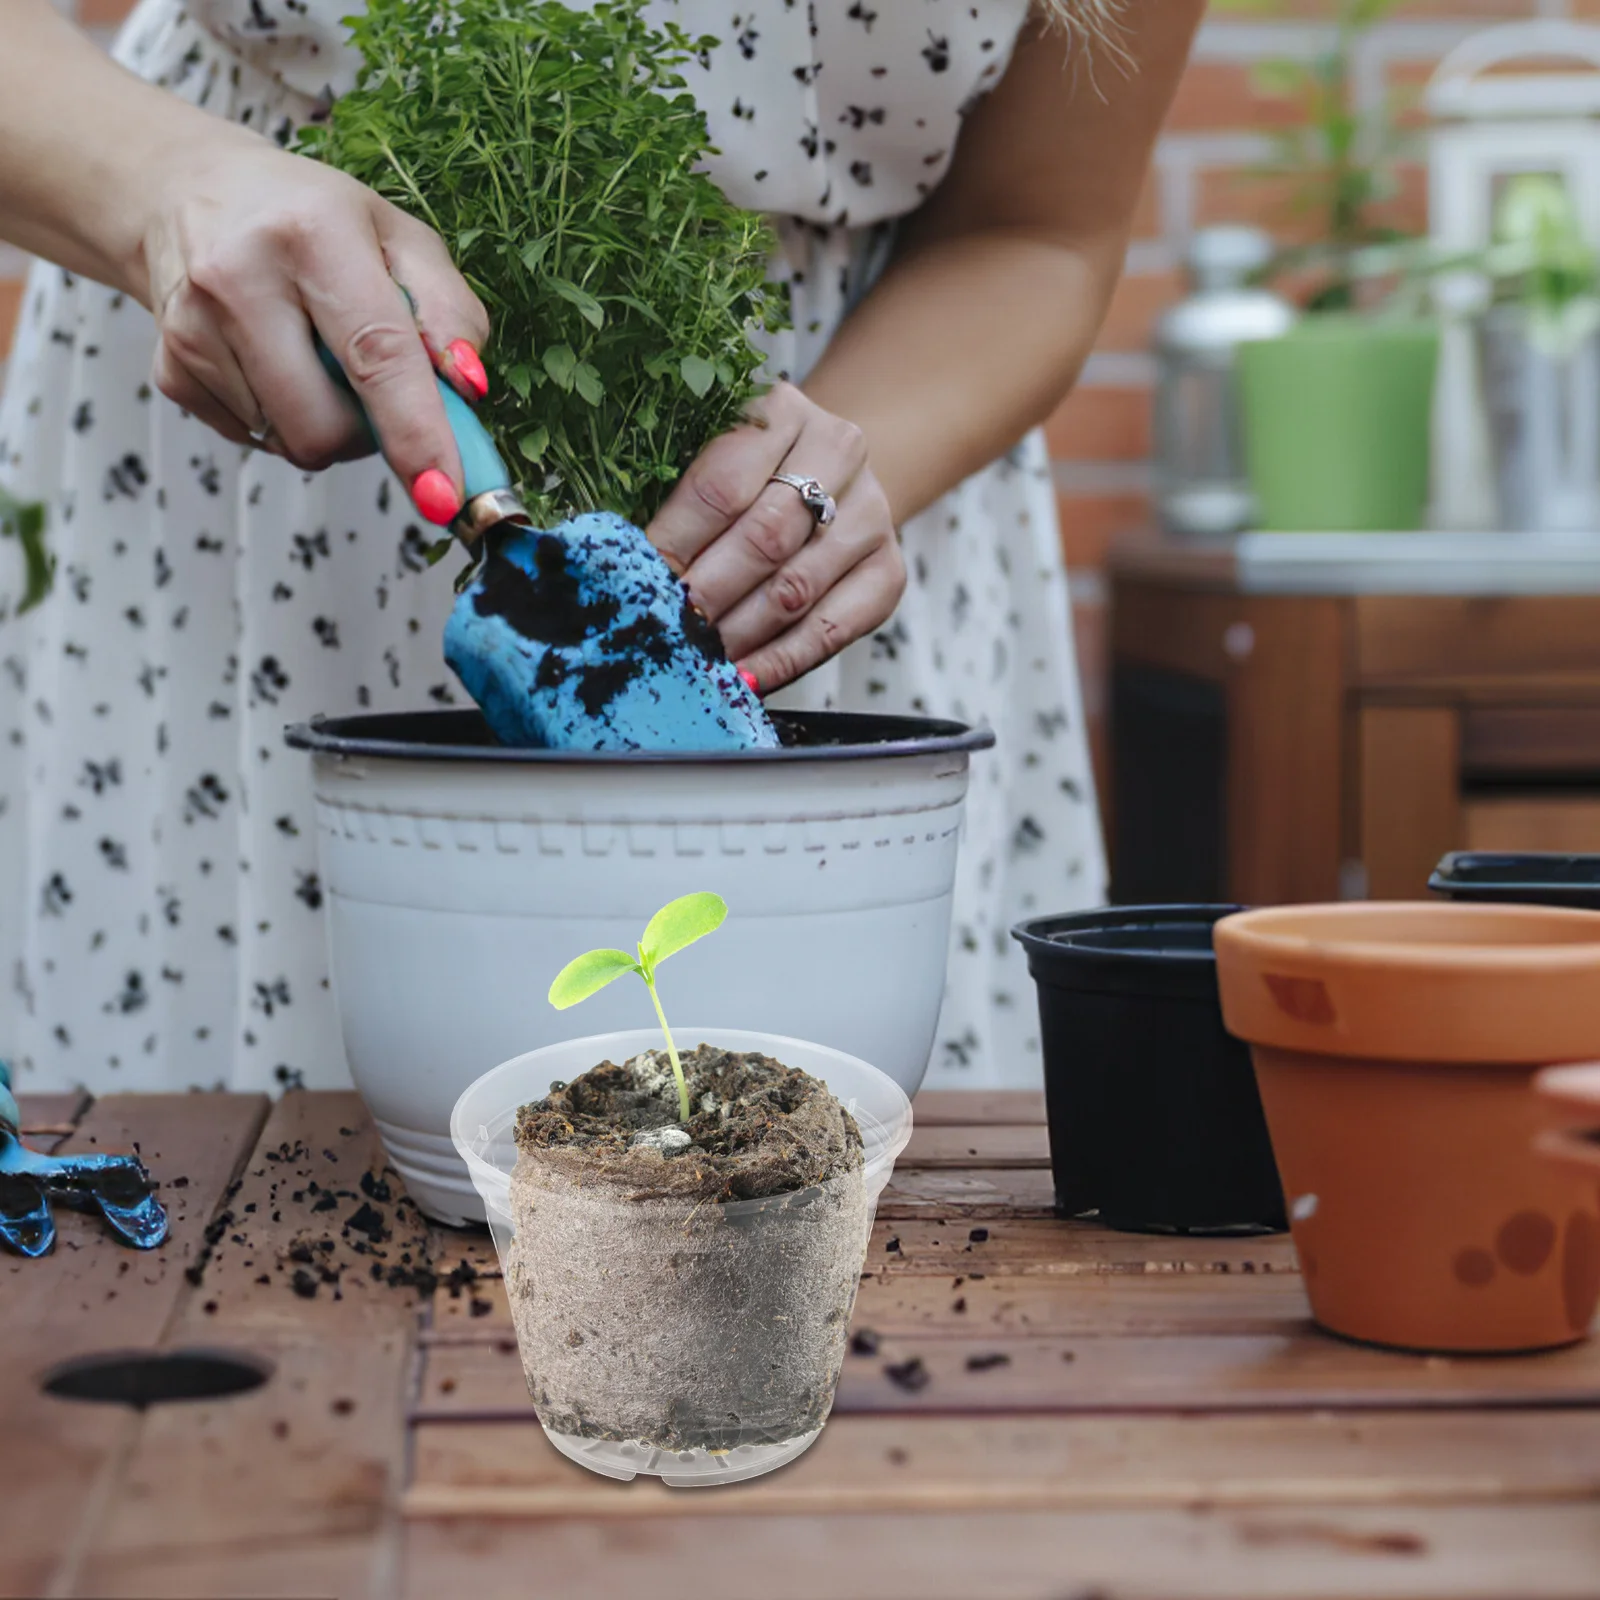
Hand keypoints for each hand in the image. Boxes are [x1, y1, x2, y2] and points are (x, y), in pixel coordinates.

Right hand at [134, 126, 488, 521]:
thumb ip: (450, 311)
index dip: (416, 433)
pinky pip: (256, 439)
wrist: (189, 193)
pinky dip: (281, 418)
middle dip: (368, 433)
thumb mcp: (399, 238)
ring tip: (314, 356)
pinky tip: (271, 361)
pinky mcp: (169, 369)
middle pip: (325, 427)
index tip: (444, 495)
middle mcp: (240, 277)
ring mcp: (192, 327)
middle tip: (371, 384)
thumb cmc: (313, 220)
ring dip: (326, 423)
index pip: (376, 353)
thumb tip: (469, 388)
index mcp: (312, 233)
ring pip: (292, 442)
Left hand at [647, 383, 905, 691]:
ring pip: (796, 588)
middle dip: (707, 594)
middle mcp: (839, 451)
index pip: (721, 486)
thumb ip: (676, 506)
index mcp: (782, 410)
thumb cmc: (748, 477)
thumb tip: (624, 571)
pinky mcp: (888, 571)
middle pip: (764, 537)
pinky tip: (744, 680)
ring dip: (739, 635)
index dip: (675, 543)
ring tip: (697, 660)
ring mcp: (872, 513)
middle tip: (667, 630)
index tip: (639, 585)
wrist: (828, 480)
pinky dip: (781, 661)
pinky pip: (832, 629)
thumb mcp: (710, 464)